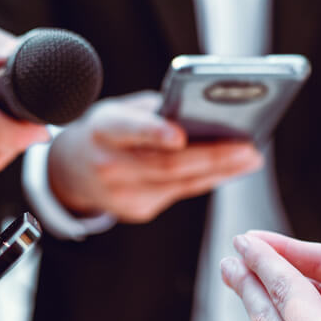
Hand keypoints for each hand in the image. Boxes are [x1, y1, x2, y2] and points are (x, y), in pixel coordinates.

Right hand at [47, 91, 262, 221]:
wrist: (70, 169)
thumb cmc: (106, 130)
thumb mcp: (119, 110)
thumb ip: (154, 111)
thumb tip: (205, 114)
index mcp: (103, 130)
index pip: (129, 130)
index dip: (154, 134)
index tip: (180, 135)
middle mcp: (109, 165)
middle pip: (167, 164)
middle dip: (213, 157)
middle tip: (247, 148)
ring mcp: (122, 194)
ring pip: (180, 183)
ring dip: (220, 171)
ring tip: (250, 158)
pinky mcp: (136, 210)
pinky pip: (179, 193)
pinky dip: (206, 180)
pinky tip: (228, 170)